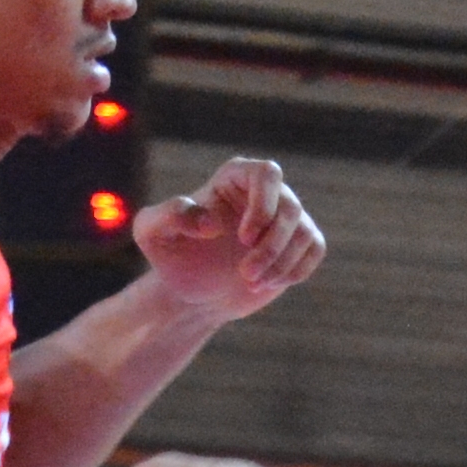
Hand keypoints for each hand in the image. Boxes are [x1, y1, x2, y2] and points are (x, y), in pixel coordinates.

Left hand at [132, 158, 326, 325]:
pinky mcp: (299, 244)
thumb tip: (210, 221)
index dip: (263, 205)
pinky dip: (296, 270)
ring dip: (281, 264)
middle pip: (289, 208)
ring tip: (251, 283)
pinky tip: (266, 283)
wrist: (192, 292)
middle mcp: (266, 193)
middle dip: (271, 247)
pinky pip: (314, 249)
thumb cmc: (172, 255)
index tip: (244, 238)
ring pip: (303, 232)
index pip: (267, 174)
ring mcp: (285, 219)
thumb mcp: (151, 233)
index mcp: (234, 178)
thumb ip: (169, 215)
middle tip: (245, 275)